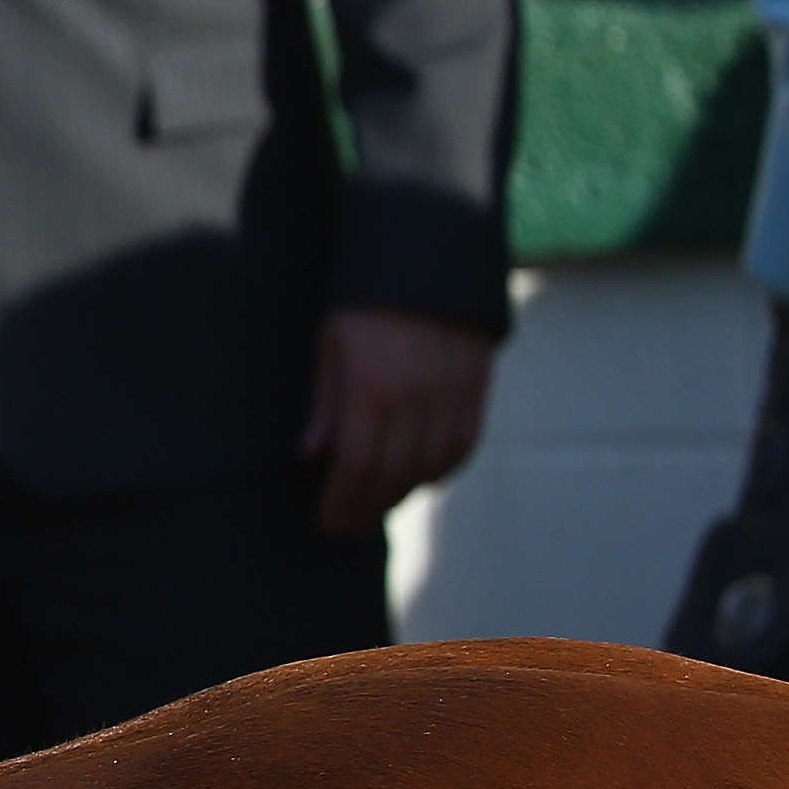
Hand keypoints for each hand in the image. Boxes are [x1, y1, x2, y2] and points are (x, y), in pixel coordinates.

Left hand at [302, 305, 495, 534]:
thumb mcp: (331, 344)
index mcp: (370, 387)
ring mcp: (452, 395)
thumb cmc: (366, 304)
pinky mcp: (477, 389)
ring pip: (433, 466)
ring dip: (404, 494)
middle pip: (394, 474)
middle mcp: (415, 397)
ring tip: (377, 506)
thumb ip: (325, 403)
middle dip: (368, 508)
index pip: (356, 465)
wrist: (430, 261)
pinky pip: (464, 445)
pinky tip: (419, 480)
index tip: (328, 525)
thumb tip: (311, 456)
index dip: (342, 502)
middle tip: (348, 527)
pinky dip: (442, 471)